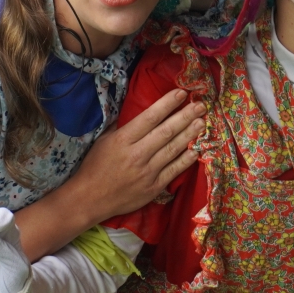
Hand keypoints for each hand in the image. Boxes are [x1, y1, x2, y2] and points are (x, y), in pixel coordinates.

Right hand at [68, 89, 205, 219]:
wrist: (90, 199)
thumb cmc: (95, 166)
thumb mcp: (103, 140)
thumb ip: (122, 126)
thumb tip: (139, 111)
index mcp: (123, 140)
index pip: (150, 117)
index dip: (167, 104)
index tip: (181, 93)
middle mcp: (137, 154)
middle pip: (166, 132)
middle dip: (185, 116)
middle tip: (201, 105)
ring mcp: (147, 172)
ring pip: (173, 149)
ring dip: (190, 134)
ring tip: (202, 122)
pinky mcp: (154, 187)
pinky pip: (174, 170)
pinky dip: (186, 160)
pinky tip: (196, 150)